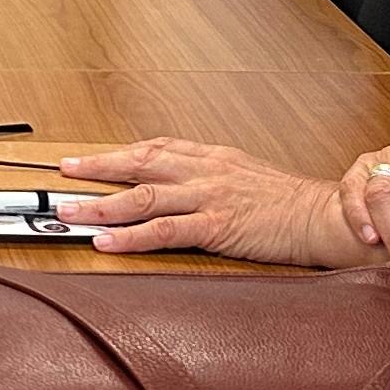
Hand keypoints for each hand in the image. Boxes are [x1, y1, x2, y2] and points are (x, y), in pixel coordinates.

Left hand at [56, 139, 361, 264]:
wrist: (324, 215)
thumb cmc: (291, 202)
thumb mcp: (247, 178)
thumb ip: (212, 179)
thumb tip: (182, 186)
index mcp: (213, 157)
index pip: (156, 148)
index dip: (118, 153)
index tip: (88, 159)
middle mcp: (206, 171)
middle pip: (140, 163)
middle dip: (98, 168)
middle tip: (64, 173)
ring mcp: (210, 197)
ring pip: (144, 196)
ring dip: (102, 203)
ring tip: (70, 210)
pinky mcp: (217, 226)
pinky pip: (165, 231)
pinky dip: (131, 236)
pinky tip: (108, 241)